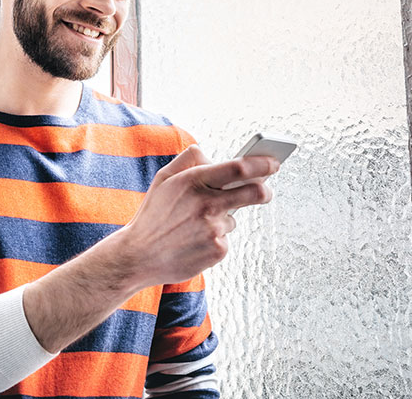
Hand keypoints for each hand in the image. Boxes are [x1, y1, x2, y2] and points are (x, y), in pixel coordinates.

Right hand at [117, 145, 278, 286]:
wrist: (138, 256)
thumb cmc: (153, 215)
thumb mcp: (163, 179)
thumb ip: (188, 160)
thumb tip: (212, 156)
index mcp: (193, 181)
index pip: (239, 167)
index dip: (262, 164)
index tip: (273, 162)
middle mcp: (207, 203)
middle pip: (254, 192)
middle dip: (265, 191)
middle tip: (265, 191)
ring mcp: (213, 228)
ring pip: (233, 218)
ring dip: (222, 219)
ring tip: (194, 227)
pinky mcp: (217, 249)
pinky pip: (225, 239)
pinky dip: (214, 239)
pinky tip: (194, 242)